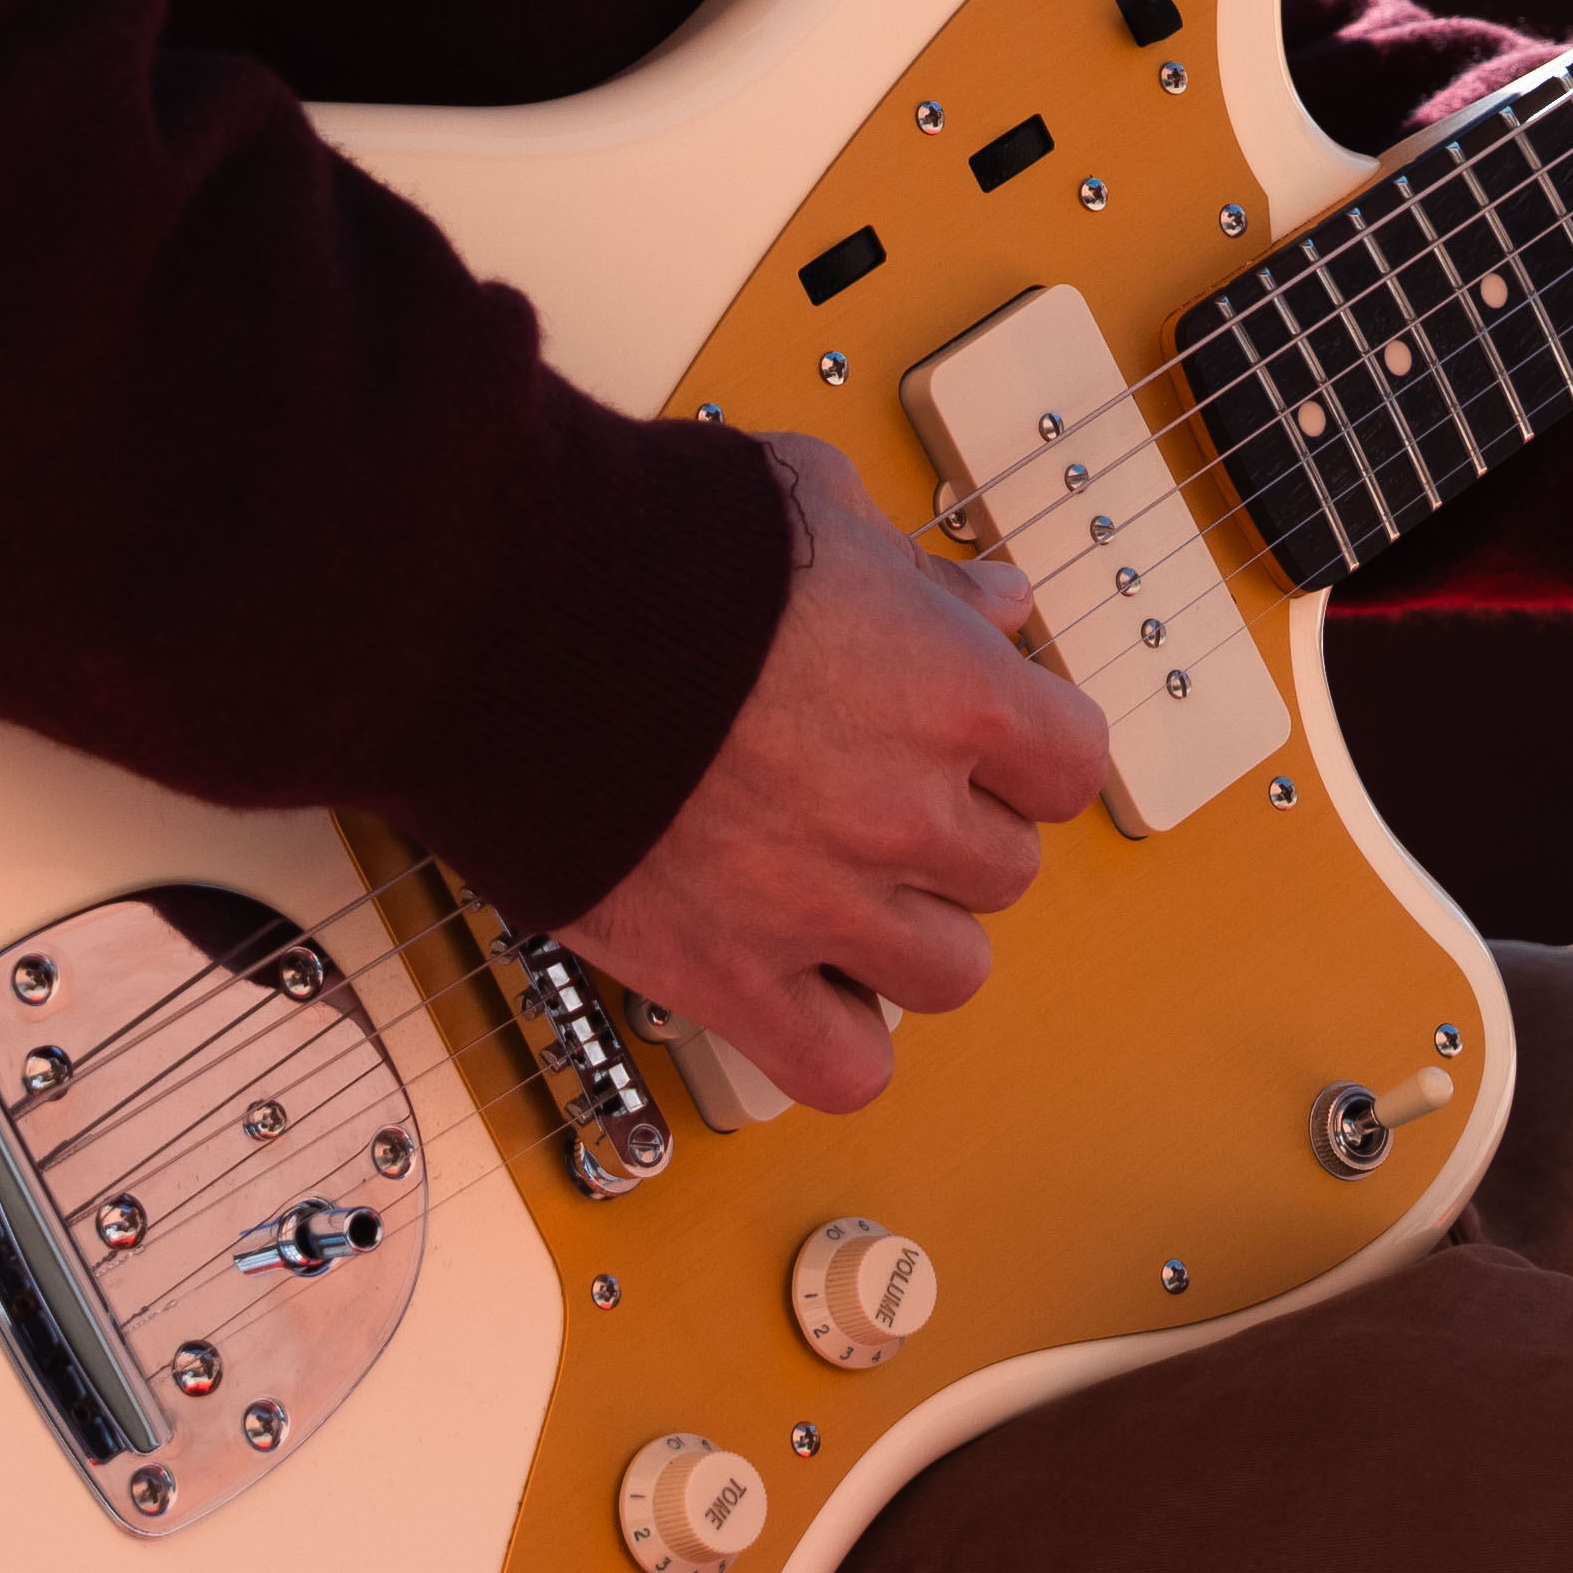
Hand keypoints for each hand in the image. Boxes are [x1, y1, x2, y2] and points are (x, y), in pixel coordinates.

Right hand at [558, 435, 1110, 1108]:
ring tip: (839, 887)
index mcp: (949, 690)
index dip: (1025, 748)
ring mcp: (820, 905)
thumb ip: (918, 570)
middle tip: (878, 795)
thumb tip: (996, 604)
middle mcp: (904, 810)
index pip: (1071, 762)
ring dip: (907, 936)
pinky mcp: (725, 977)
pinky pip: (842, 1068)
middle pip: (1005, 871)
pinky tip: (799, 982)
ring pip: (948, 975)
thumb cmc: (650, 544)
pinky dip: (835, 1039)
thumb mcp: (814, 504)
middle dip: (952, 833)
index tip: (978, 739)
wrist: (500, 615)